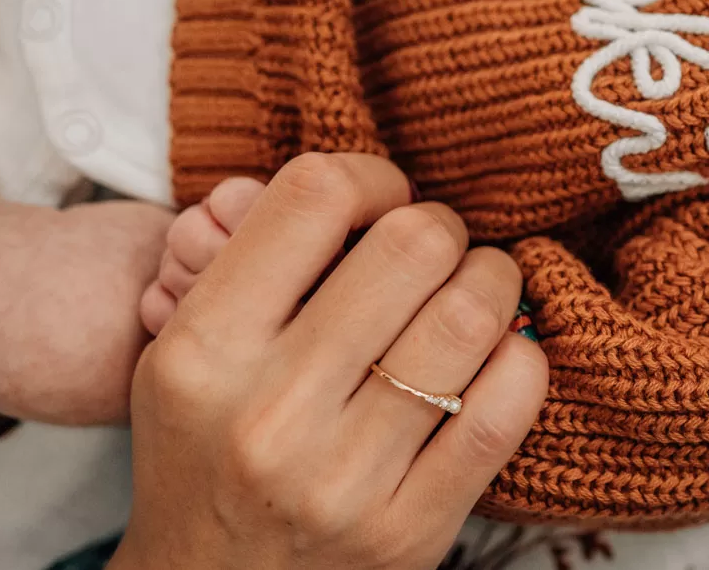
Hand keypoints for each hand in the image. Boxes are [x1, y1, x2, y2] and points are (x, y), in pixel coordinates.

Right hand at [114, 154, 549, 569]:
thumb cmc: (209, 454)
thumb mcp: (188, 355)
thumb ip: (259, 261)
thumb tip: (365, 183)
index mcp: (203, 349)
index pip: (315, 195)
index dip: (373, 176)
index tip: (383, 203)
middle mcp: (269, 410)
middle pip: (415, 243)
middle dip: (444, 230)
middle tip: (438, 253)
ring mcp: (344, 477)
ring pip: (473, 314)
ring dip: (494, 284)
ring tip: (475, 298)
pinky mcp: (410, 532)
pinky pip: (507, 405)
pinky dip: (520, 362)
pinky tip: (497, 359)